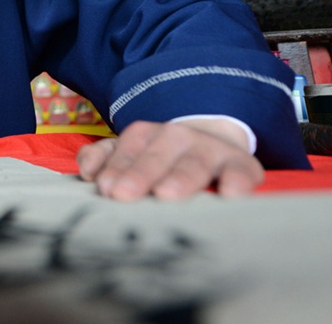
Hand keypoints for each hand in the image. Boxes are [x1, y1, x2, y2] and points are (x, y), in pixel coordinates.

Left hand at [77, 119, 264, 200]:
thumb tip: (87, 171)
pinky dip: (237, 182)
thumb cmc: (163, 157)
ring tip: (166, 194)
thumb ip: (104, 158)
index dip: (116, 169)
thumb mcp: (131, 152)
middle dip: (140, 175)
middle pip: (157, 157)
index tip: (105, 189)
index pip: (128, 151)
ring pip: (194, 164)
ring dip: (180, 178)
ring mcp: (211, 150)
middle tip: (125, 195)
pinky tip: (231, 196)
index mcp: (147, 134)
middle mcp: (178, 137)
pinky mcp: (243, 165)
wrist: (216, 142)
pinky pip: (241, 172)